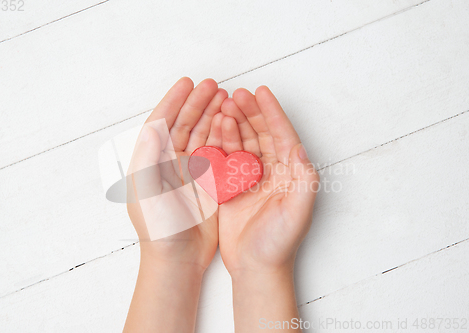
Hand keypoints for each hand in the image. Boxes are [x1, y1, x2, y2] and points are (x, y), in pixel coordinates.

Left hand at [124, 77, 226, 332]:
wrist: (177, 258)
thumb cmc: (158, 229)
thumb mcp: (147, 193)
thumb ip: (147, 159)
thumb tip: (152, 126)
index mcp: (152, 161)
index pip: (162, 123)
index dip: (173, 101)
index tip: (187, 83)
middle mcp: (170, 162)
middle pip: (184, 124)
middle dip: (197, 103)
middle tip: (213, 84)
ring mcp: (191, 171)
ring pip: (202, 134)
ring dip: (212, 115)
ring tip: (226, 96)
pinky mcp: (209, 181)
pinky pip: (218, 152)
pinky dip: (224, 136)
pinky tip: (233, 123)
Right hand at [218, 86, 318, 331]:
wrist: (256, 268)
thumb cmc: (279, 244)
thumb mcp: (298, 212)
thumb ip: (303, 180)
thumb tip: (300, 148)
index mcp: (291, 174)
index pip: (283, 136)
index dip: (272, 112)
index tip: (261, 92)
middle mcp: (273, 172)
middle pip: (262, 133)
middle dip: (250, 112)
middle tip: (236, 94)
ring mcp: (252, 178)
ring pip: (244, 142)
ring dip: (234, 123)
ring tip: (223, 106)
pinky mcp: (234, 187)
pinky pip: (228, 158)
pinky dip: (222, 142)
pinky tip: (214, 129)